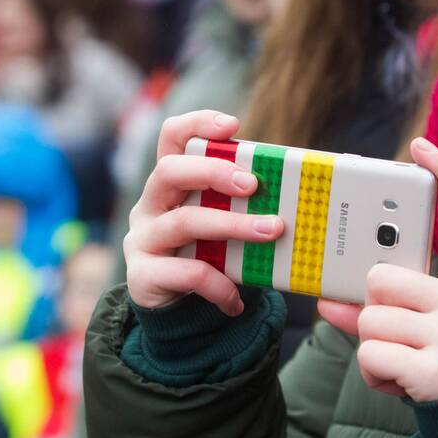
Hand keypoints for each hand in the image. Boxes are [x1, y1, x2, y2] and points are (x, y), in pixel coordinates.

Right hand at [124, 111, 283, 315]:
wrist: (174, 312)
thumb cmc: (206, 254)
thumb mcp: (220, 222)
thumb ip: (239, 204)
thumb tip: (296, 193)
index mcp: (169, 182)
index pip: (171, 137)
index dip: (197, 124)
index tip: (233, 126)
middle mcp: (148, 204)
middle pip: (170, 171)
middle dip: (214, 172)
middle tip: (254, 185)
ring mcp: (142, 239)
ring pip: (184, 222)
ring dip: (232, 226)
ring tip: (271, 232)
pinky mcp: (143, 275)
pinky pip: (187, 273)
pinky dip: (220, 284)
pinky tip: (238, 299)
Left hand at [318, 137, 437, 401]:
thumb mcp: (427, 327)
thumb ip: (382, 305)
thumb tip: (329, 300)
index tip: (422, 145)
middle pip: (382, 277)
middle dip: (374, 307)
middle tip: (400, 333)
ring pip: (369, 318)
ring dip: (372, 345)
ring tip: (401, 362)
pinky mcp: (437, 370)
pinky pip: (371, 354)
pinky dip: (373, 374)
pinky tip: (400, 383)